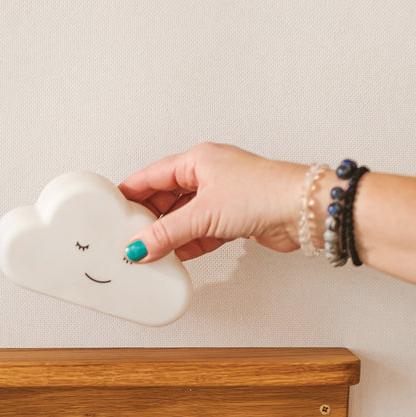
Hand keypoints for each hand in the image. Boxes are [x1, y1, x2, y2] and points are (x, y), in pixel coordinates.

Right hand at [119, 143, 303, 261]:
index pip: (152, 176)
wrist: (303, 211)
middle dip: (148, 219)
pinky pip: (200, 233)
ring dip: (168, 235)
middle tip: (128, 236)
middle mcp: (210, 176)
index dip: (130, 192)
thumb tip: (140, 247)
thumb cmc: (265, 192)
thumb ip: (167, 234)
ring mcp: (222, 198)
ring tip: (149, 250)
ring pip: (184, 218)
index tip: (112, 208)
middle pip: (166, 198)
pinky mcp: (234, 220)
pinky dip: (187, 245)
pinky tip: (176, 256)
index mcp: (199, 160)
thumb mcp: (203, 214)